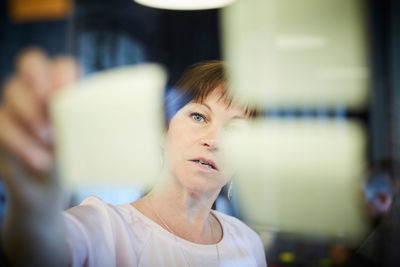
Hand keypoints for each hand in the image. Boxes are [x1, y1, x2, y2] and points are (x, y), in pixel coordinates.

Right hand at [0, 48, 78, 204]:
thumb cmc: (77, 155)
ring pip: (13, 89)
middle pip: (31, 62)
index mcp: (68, 87)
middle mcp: (40, 88)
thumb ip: (87, 122)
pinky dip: (21, 141)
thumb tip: (92, 117)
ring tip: (50, 141)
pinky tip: (40, 160)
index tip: (65, 95)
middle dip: (39, 83)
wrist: (53, 184)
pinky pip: (2, 122)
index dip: (61, 74)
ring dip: (32, 115)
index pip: (62, 65)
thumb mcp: (88, 139)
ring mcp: (18, 103)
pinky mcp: (2, 123)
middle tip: (51, 109)